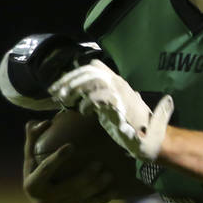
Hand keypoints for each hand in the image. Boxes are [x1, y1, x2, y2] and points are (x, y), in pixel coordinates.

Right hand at [23, 120, 119, 202]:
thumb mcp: (31, 156)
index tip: (71, 146)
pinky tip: (114, 190)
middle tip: (99, 163)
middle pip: (68, 187)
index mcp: (31, 185)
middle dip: (85, 176)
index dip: (57, 158)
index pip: (45, 170)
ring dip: (97, 186)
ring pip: (81, 198)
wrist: (40, 197)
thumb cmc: (36, 169)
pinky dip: (102, 197)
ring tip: (109, 174)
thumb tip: (40, 122)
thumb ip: (33, 138)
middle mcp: (42, 202)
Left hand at [48, 60, 172, 161]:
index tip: (59, 85)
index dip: (74, 74)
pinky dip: (87, 104)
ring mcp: (120, 93)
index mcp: (116, 81)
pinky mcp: (119, 105)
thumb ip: (98, 95)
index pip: (94, 66)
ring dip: (76, 89)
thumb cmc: (127, 122)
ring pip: (93, 80)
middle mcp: (118, 83)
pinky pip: (99, 98)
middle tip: (55, 93)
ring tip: (66, 100)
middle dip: (69, 80)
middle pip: (90, 71)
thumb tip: (78, 91)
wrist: (146, 137)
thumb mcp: (109, 104)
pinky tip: (83, 112)